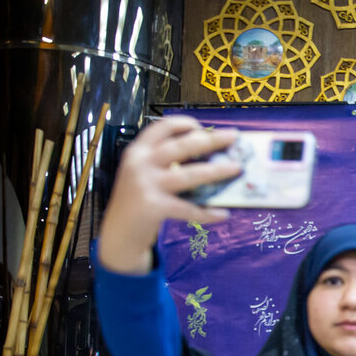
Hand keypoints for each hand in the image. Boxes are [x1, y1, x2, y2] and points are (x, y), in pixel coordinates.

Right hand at [97, 116, 241, 273]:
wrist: (118, 232)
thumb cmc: (138, 199)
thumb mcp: (144, 174)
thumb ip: (165, 162)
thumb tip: (208, 156)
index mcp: (138, 151)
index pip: (162, 127)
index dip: (185, 123)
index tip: (204, 127)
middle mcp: (140, 163)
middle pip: (182, 146)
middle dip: (211, 140)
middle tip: (234, 136)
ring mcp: (146, 185)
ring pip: (189, 174)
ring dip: (216, 171)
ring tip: (237, 168)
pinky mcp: (153, 207)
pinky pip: (188, 209)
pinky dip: (208, 212)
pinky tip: (223, 213)